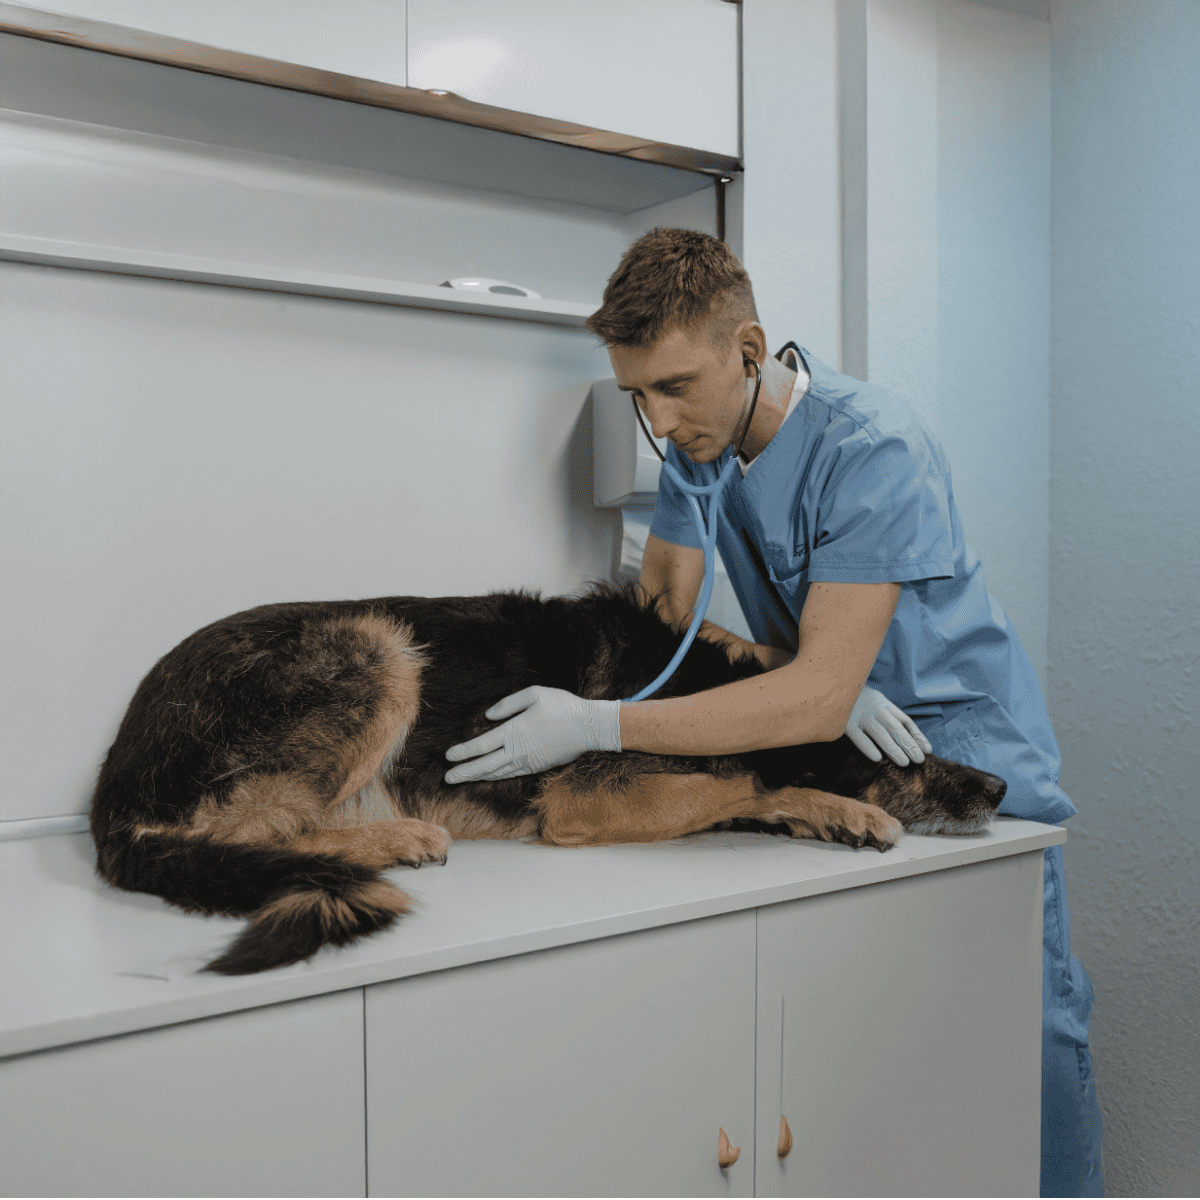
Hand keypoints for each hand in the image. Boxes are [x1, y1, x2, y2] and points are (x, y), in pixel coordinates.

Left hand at [444, 687, 621, 782]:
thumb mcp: (535, 694)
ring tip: (462, 780)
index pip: (481, 746)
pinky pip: (511, 774)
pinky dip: (496, 777)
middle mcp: (518, 751)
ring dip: (477, 777)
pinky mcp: (537, 766)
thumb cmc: (563, 706)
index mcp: (515, 731)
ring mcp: (528, 762)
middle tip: (447, 778)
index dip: (463, 752)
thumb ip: (508, 705)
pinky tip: (488, 776)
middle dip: (464, 772)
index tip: (448, 756)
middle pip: (485, 765)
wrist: (590, 727)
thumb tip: (489, 716)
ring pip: (497, 773)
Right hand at [845, 685, 932, 766]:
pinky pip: (858, 736)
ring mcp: (860, 716)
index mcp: (884, 704)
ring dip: (893, 748)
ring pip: (880, 733)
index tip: (927, 750)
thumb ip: (888, 715)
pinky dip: (867, 747)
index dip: (917, 735)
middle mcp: (875, 710)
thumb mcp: (876, 701)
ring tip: (904, 762)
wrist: (833, 685)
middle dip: (909, 744)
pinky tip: (877, 758)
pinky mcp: (845, 723)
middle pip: (895, 728)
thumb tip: (908, 737)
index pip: (905, 721)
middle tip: (919, 760)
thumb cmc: (857, 699)